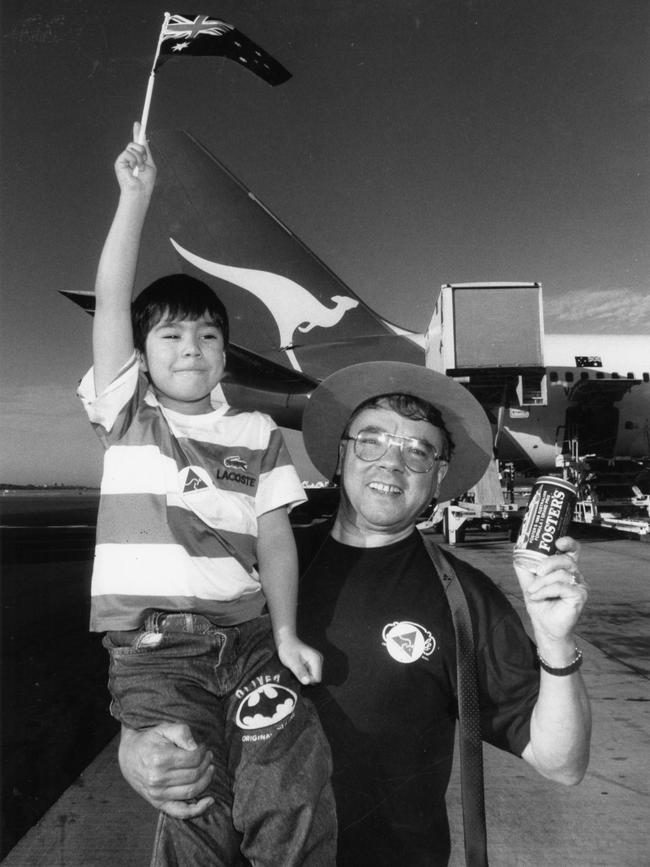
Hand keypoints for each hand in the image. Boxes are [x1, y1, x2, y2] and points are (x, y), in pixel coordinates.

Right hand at [114, 122, 156, 194]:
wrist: (140, 191)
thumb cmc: (145, 181)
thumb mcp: (149, 163)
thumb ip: (146, 151)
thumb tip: (143, 137)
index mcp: (137, 157)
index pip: (136, 142)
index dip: (137, 132)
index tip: (138, 123)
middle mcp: (129, 156)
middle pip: (136, 143)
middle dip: (142, 151)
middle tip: (144, 162)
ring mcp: (123, 159)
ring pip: (132, 147)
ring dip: (140, 158)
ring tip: (139, 169)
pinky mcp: (119, 161)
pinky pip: (128, 153)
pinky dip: (134, 161)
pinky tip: (133, 169)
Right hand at [118, 723, 214, 817]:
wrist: (128, 756)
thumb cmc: (149, 740)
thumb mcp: (164, 728)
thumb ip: (181, 732)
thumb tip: (195, 746)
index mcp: (160, 759)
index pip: (193, 758)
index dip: (202, 751)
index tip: (202, 746)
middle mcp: (158, 780)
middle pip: (194, 774)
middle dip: (206, 764)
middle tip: (208, 755)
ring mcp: (157, 794)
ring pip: (192, 791)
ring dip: (206, 780)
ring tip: (209, 768)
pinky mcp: (158, 803)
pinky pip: (180, 811)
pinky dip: (197, 810)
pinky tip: (210, 801)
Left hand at [277, 636, 322, 684]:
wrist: (286, 641)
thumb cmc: (287, 649)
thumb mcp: (291, 661)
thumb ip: (300, 671)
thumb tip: (307, 682)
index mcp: (316, 659)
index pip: (317, 679)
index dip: (307, 680)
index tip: (297, 674)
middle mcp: (319, 660)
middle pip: (315, 679)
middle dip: (305, 678)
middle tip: (295, 671)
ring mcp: (317, 662)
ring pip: (312, 677)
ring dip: (304, 676)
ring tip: (296, 669)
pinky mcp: (313, 664)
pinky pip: (310, 674)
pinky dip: (303, 674)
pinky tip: (298, 668)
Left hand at [514, 536, 587, 652]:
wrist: (545, 627)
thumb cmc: (541, 605)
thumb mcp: (529, 582)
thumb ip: (525, 567)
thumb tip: (516, 551)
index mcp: (565, 569)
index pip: (572, 551)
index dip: (568, 543)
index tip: (558, 541)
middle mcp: (575, 575)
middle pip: (566, 559)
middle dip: (549, 562)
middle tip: (537, 571)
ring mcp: (580, 585)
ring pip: (561, 574)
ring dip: (542, 582)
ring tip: (532, 591)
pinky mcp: (580, 596)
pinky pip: (561, 587)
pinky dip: (545, 591)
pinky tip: (537, 597)